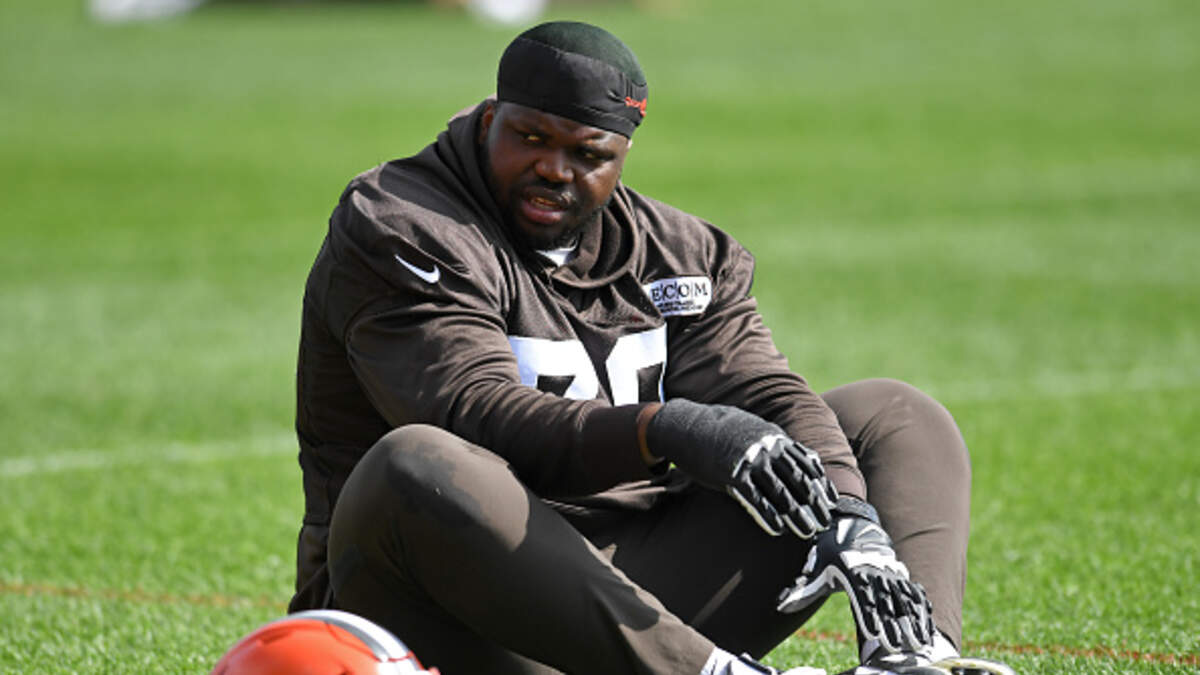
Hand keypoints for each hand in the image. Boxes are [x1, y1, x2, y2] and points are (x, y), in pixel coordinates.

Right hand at [645, 399, 837, 537]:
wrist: (688, 425)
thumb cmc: (722, 429)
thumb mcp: (755, 429)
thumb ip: (780, 443)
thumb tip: (806, 458)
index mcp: (774, 437)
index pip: (806, 463)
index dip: (821, 484)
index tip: (832, 502)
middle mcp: (765, 448)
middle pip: (798, 480)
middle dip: (814, 503)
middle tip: (825, 523)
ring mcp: (749, 461)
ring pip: (780, 492)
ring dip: (796, 514)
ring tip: (807, 531)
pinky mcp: (730, 475)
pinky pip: (753, 499)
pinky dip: (767, 515)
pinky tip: (777, 529)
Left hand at [777, 497, 934, 653]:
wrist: (850, 517)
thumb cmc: (829, 545)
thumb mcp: (815, 566)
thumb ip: (802, 589)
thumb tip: (781, 606)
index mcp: (852, 570)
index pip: (863, 597)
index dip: (869, 616)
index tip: (875, 634)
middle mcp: (874, 570)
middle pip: (886, 602)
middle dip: (894, 626)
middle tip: (899, 647)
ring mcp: (889, 570)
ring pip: (903, 600)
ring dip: (912, 622)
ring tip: (918, 643)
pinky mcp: (898, 571)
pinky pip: (912, 592)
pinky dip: (921, 609)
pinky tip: (927, 624)